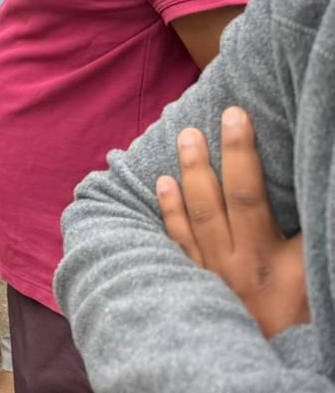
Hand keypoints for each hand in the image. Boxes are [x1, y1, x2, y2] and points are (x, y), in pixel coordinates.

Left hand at [157, 107, 309, 338]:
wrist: (264, 373)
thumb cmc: (305, 322)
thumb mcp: (316, 277)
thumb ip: (312, 237)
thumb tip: (313, 196)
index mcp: (277, 262)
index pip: (255, 193)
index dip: (244, 151)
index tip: (238, 115)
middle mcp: (239, 264)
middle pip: (222, 197)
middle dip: (217, 153)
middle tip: (211, 117)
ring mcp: (213, 275)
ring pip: (195, 215)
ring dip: (190, 172)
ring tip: (187, 137)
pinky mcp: (195, 286)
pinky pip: (178, 243)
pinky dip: (170, 211)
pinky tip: (164, 185)